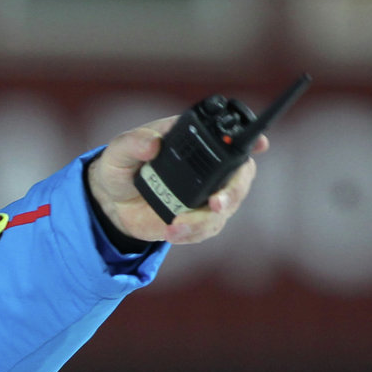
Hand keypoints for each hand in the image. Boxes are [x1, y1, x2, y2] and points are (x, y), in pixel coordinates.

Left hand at [86, 115, 268, 245]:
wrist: (111, 202)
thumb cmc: (118, 168)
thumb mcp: (118, 152)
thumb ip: (132, 143)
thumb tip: (151, 144)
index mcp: (194, 141)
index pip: (228, 138)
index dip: (250, 142)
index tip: (261, 145)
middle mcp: (208, 167)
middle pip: (239, 177)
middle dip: (232, 192)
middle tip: (216, 203)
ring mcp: (205, 194)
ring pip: (224, 209)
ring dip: (204, 220)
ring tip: (175, 226)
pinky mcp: (197, 218)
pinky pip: (206, 228)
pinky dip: (192, 233)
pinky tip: (172, 233)